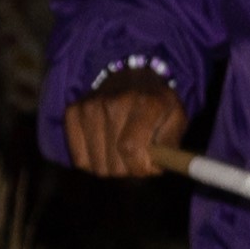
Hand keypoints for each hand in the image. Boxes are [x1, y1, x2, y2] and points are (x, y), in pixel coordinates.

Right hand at [62, 75, 192, 178]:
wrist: (131, 78)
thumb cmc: (156, 106)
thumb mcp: (176, 120)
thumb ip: (170, 146)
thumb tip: (153, 167)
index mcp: (146, 102)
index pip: (130, 149)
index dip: (138, 167)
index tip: (145, 167)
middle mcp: (114, 102)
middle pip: (113, 163)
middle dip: (127, 170)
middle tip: (135, 158)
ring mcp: (90, 106)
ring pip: (96, 165)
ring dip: (110, 166)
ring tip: (120, 150)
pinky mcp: (73, 112)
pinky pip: (80, 159)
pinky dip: (92, 161)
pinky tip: (103, 147)